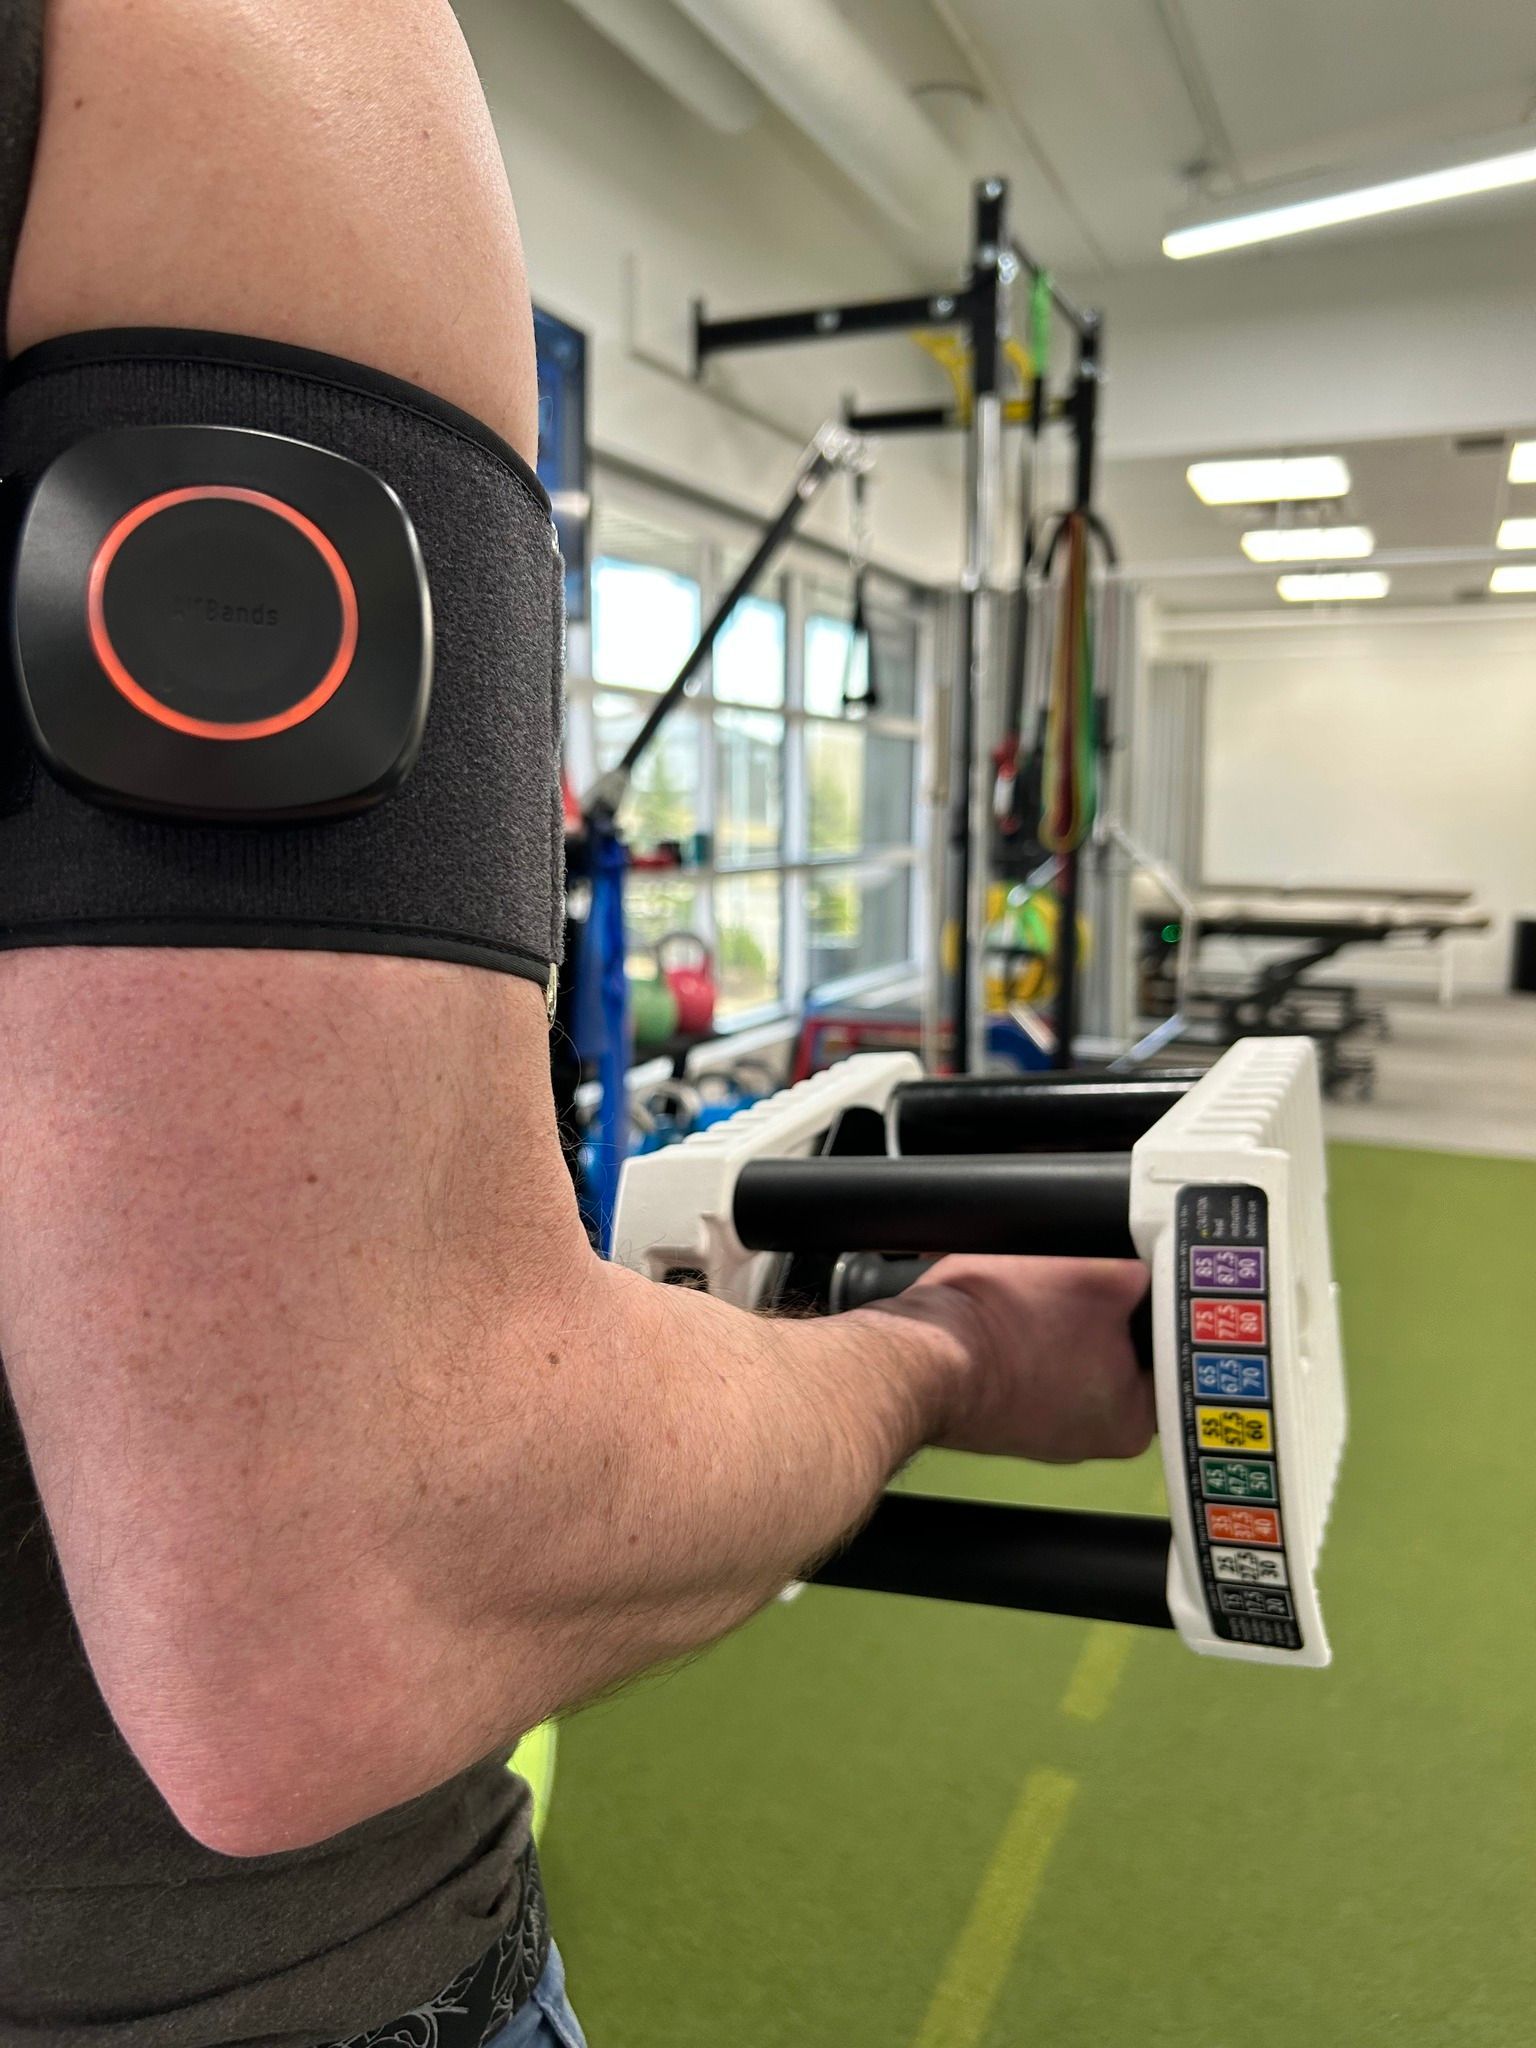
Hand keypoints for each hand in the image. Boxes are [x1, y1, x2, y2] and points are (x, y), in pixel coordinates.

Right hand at [886, 1255, 1154, 1464]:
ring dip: (1058, 1312)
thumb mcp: (1097, 1274)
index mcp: (1132, 1422)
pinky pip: (1028, 1357)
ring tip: (1042, 1281)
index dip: (1160, 1299)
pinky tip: (1008, 1301)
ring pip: (1068, 1349)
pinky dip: (1022, 1328)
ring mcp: (1039, 1428)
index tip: (1145, 1268)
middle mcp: (1090, 1438)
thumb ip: (1141, 1270)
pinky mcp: (997, 1410)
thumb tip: (1151, 1262)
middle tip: (1090, 1268)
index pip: (1171, 1350)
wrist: (914, 1355)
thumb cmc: (1010, 1323)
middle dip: (1103, 1304)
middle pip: (1119, 1350)